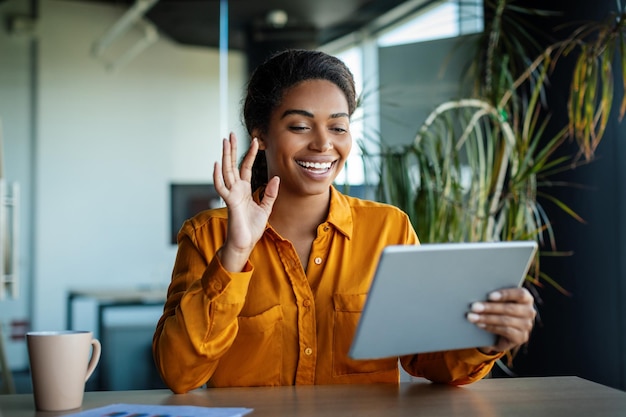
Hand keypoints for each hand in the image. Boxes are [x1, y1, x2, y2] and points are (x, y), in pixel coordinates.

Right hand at [213, 132, 279, 271]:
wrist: (245, 243)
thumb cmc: (252, 228)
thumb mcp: (266, 208)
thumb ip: (270, 194)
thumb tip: (276, 178)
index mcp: (244, 190)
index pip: (246, 167)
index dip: (250, 154)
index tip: (255, 141)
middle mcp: (236, 190)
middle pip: (233, 165)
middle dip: (232, 150)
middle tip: (231, 134)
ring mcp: (231, 195)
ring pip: (226, 171)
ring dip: (225, 156)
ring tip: (225, 142)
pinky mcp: (229, 202)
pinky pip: (221, 187)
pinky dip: (217, 176)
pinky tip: (216, 164)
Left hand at [466, 287, 535, 353]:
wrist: (500, 332)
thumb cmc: (497, 310)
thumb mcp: (497, 301)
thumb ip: (493, 297)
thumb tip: (477, 292)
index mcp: (526, 298)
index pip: (520, 294)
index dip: (505, 294)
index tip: (489, 296)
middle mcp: (529, 311)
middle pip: (510, 308)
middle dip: (490, 307)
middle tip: (474, 307)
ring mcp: (526, 325)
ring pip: (506, 320)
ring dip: (486, 318)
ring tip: (472, 317)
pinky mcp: (521, 337)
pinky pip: (505, 331)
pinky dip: (490, 327)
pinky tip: (480, 325)